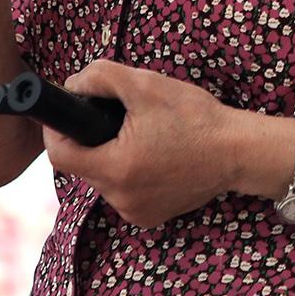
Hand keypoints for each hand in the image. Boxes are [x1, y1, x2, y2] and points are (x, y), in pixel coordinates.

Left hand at [44, 61, 245, 227]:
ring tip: (140, 134)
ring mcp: (135, 212)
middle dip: (91, 139)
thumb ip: (100, 77)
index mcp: (116, 168)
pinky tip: (153, 155)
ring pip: (104, 178)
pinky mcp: (150, 217)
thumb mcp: (145, 85)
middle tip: (115, 117)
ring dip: (111, 155)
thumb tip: (73, 85)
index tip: (65, 113)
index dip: (56, 130)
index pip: (60, 155)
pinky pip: (124, 192)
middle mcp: (121, 198)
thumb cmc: (194, 117)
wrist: (238, 151)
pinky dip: (130, 173)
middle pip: (83, 165)